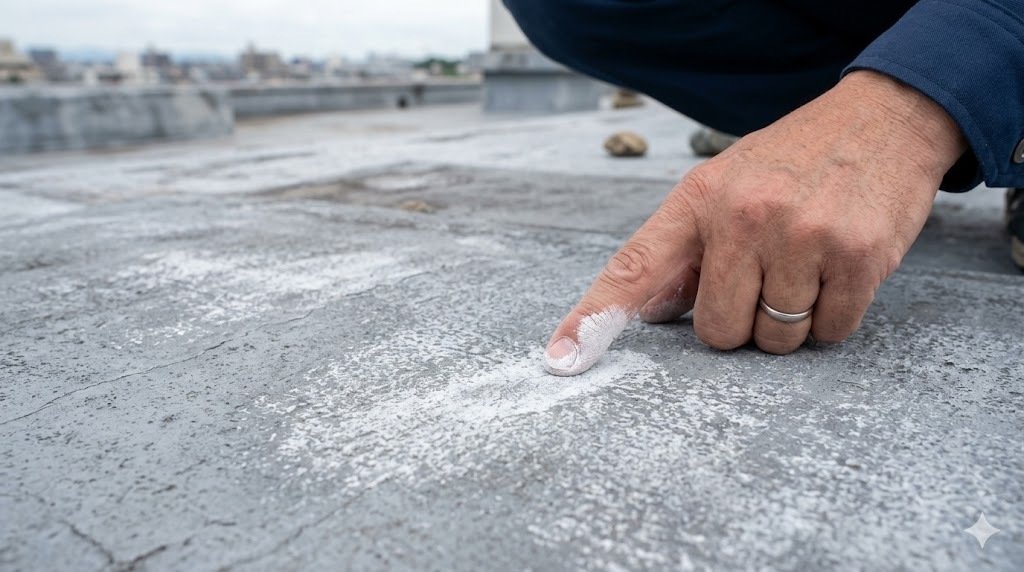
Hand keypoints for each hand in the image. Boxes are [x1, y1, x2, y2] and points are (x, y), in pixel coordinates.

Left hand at [545, 70, 966, 375]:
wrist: (884, 119)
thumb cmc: (793, 161)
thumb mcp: (726, 184)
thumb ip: (686, 250)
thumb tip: (652, 311)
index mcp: (700, 198)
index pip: (634, 268)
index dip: (594, 318)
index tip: (562, 358)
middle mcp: (745, 215)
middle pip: (717, 331)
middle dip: (740, 320)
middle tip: (764, 276)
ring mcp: (803, 236)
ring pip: (775, 339)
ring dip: (790, 320)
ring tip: (805, 266)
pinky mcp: (858, 257)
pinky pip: (829, 331)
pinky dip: (832, 316)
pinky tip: (837, 269)